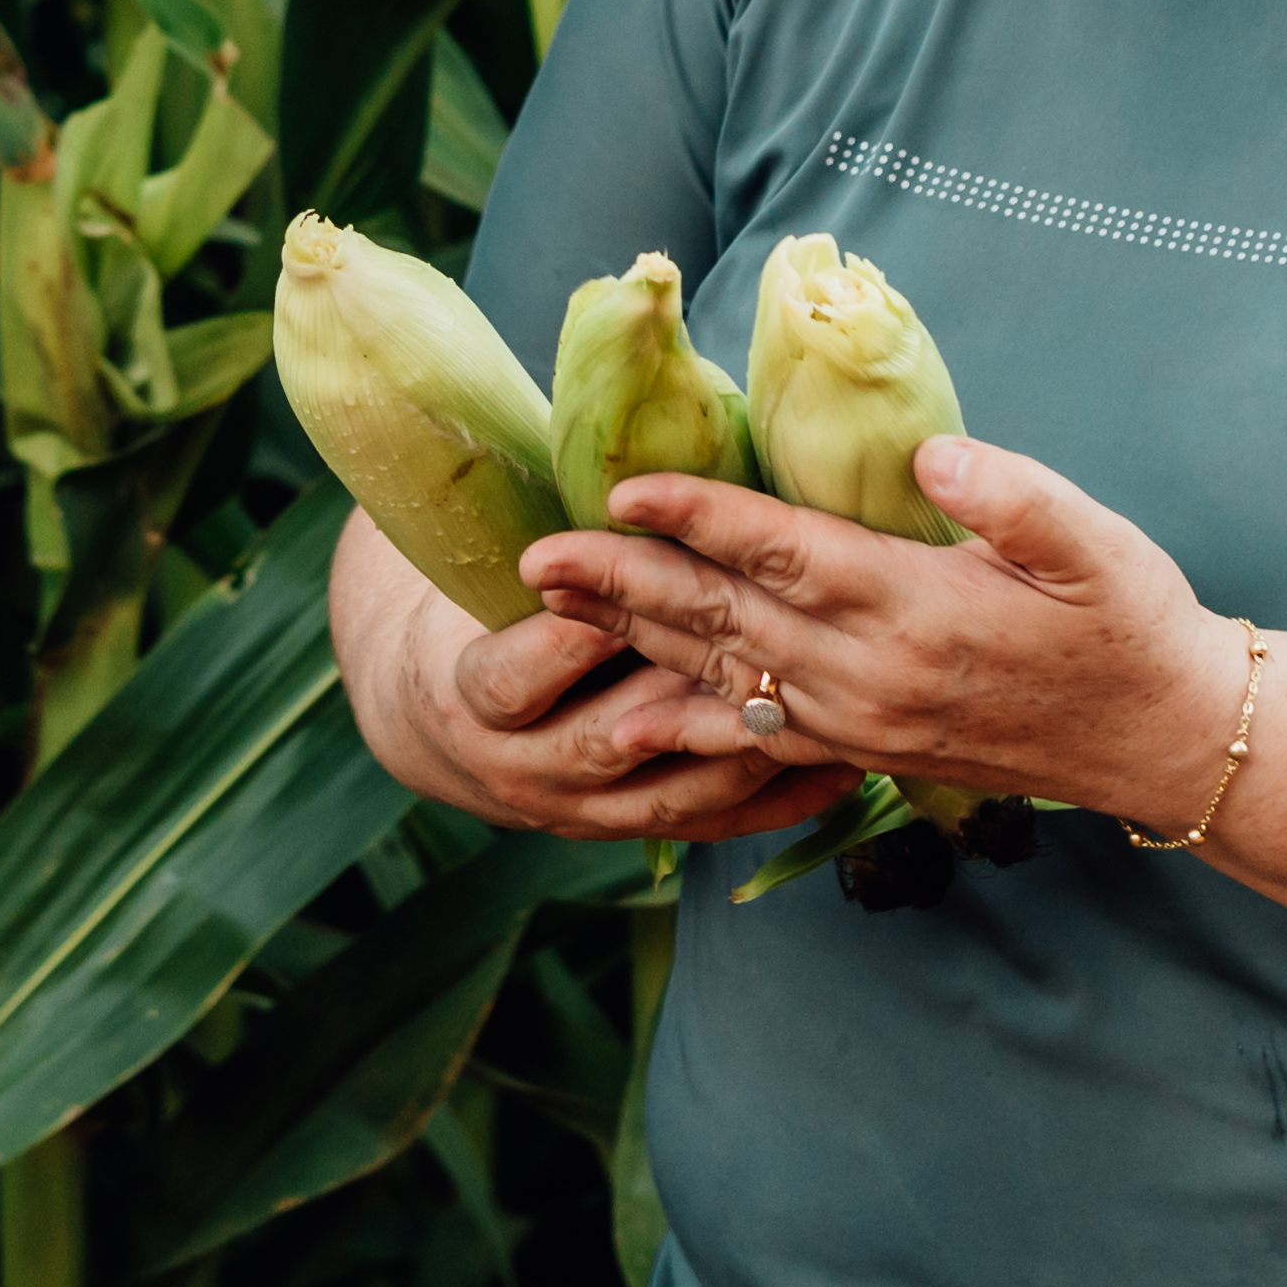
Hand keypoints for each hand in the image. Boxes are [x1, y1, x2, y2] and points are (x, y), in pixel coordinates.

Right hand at [327, 509, 855, 842]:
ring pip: (672, 792)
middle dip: (677, 692)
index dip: (569, 641)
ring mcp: (582, 810)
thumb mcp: (487, 573)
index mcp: (474, 693)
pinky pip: (713, 824)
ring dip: (740, 749)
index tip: (621, 600)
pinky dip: (775, 799)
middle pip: (606, 737)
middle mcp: (525, 766)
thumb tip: (626, 457)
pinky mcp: (633, 828)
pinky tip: (839, 769)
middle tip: (757, 649)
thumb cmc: (477, 615)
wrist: (447, 725)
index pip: (517, 674)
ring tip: (819, 708)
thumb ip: (550, 537)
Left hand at [518, 435, 1245, 834]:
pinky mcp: (866, 750)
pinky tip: (627, 713)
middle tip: (533, 557)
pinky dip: (685, 720)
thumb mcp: (1093, 541)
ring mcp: (863, 722)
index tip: (623, 485)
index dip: (699, 516)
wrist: (1164, 741)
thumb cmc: (1130, 621)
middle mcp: (873, 675)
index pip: (783, 553)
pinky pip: (755, 734)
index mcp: (918, 608)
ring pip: (724, 676)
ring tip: (553, 608)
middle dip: (623, 583)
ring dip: (632, 641)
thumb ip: (1010, 493)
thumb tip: (930, 454)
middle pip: (724, 621)